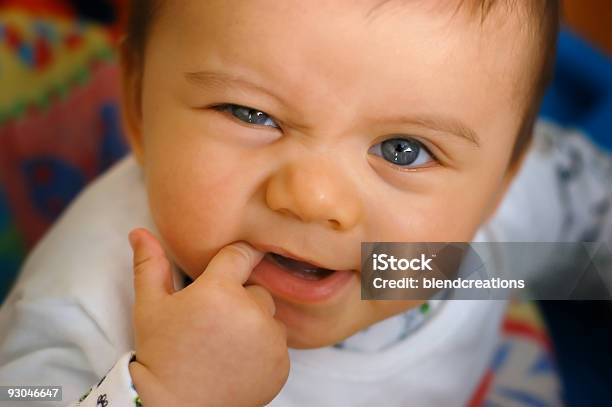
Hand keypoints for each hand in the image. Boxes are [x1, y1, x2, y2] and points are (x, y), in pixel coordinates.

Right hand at [127, 228, 288, 406]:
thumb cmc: (161, 354)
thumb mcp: (150, 307)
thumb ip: (150, 265)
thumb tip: (139, 231)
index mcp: (219, 290)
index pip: (241, 254)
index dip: (235, 258)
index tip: (231, 265)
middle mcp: (251, 311)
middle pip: (256, 289)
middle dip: (239, 300)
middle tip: (214, 322)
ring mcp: (270, 340)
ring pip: (269, 316)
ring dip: (254, 324)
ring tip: (225, 344)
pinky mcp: (281, 364)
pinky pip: (277, 344)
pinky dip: (263, 349)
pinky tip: (237, 361)